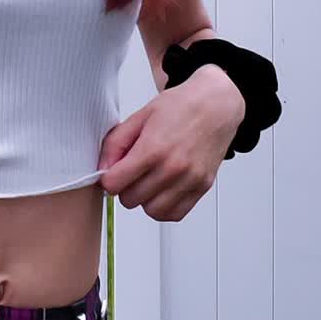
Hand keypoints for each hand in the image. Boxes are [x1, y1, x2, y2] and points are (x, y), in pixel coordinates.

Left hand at [95, 71, 245, 221]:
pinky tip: (162, 191)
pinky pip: (175, 214)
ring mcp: (189, 180)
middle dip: (125, 188)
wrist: (216, 105)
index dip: (108, 178)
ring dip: (144, 200)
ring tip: (148, 182)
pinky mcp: (202, 187)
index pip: (114, 184)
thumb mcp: (140, 116)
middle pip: (130, 200)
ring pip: (151, 211)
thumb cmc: (182, 106)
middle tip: (131, 173)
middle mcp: (172, 168)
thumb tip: (103, 167)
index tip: (113, 172)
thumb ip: (116, 143)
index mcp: (153, 148)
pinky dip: (164, 208)